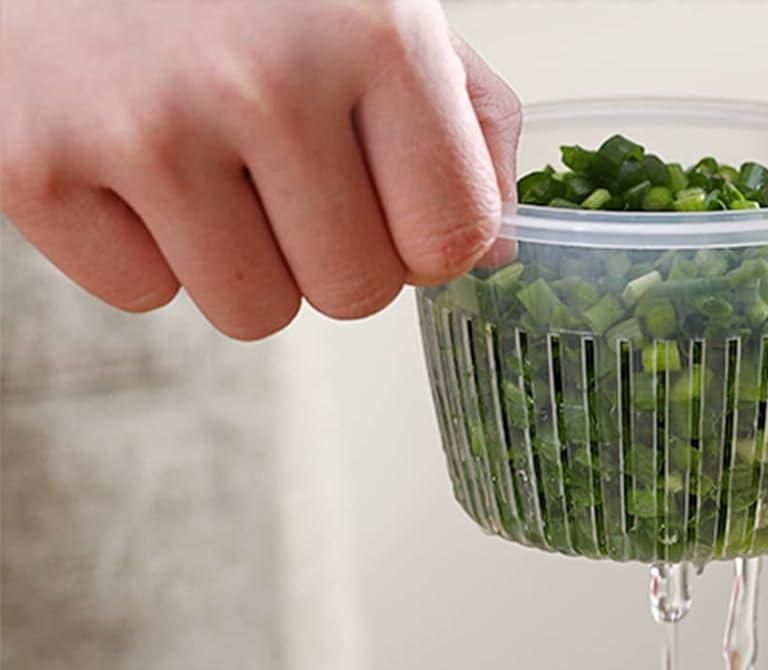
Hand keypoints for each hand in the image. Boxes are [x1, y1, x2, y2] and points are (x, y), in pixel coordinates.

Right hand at [0, 0, 519, 337]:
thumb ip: (463, 117)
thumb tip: (497, 251)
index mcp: (374, 33)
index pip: (451, 242)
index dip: (421, 232)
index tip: (382, 182)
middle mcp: (263, 81)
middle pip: (356, 294)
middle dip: (328, 246)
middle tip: (275, 157)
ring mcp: (143, 127)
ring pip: (256, 314)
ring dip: (238, 255)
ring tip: (198, 147)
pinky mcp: (35, 164)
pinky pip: (143, 292)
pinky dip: (138, 240)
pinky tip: (121, 147)